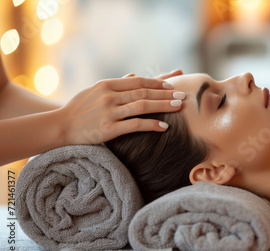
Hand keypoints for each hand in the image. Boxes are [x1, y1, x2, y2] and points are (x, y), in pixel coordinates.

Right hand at [57, 70, 183, 144]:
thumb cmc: (79, 108)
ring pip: (143, 106)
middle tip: (183, 96)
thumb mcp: (94, 91)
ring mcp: (109, 112)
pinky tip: (165, 127)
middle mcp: (109, 96)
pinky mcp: (109, 129)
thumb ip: (116, 84)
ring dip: (163, 106)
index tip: (172, 85)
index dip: (157, 83)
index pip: (138, 81)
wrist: (60, 126)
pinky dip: (152, 125)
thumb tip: (133, 75)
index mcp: (107, 85)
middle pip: (144, 92)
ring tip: (179, 107)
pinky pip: (135, 125)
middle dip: (166, 94)